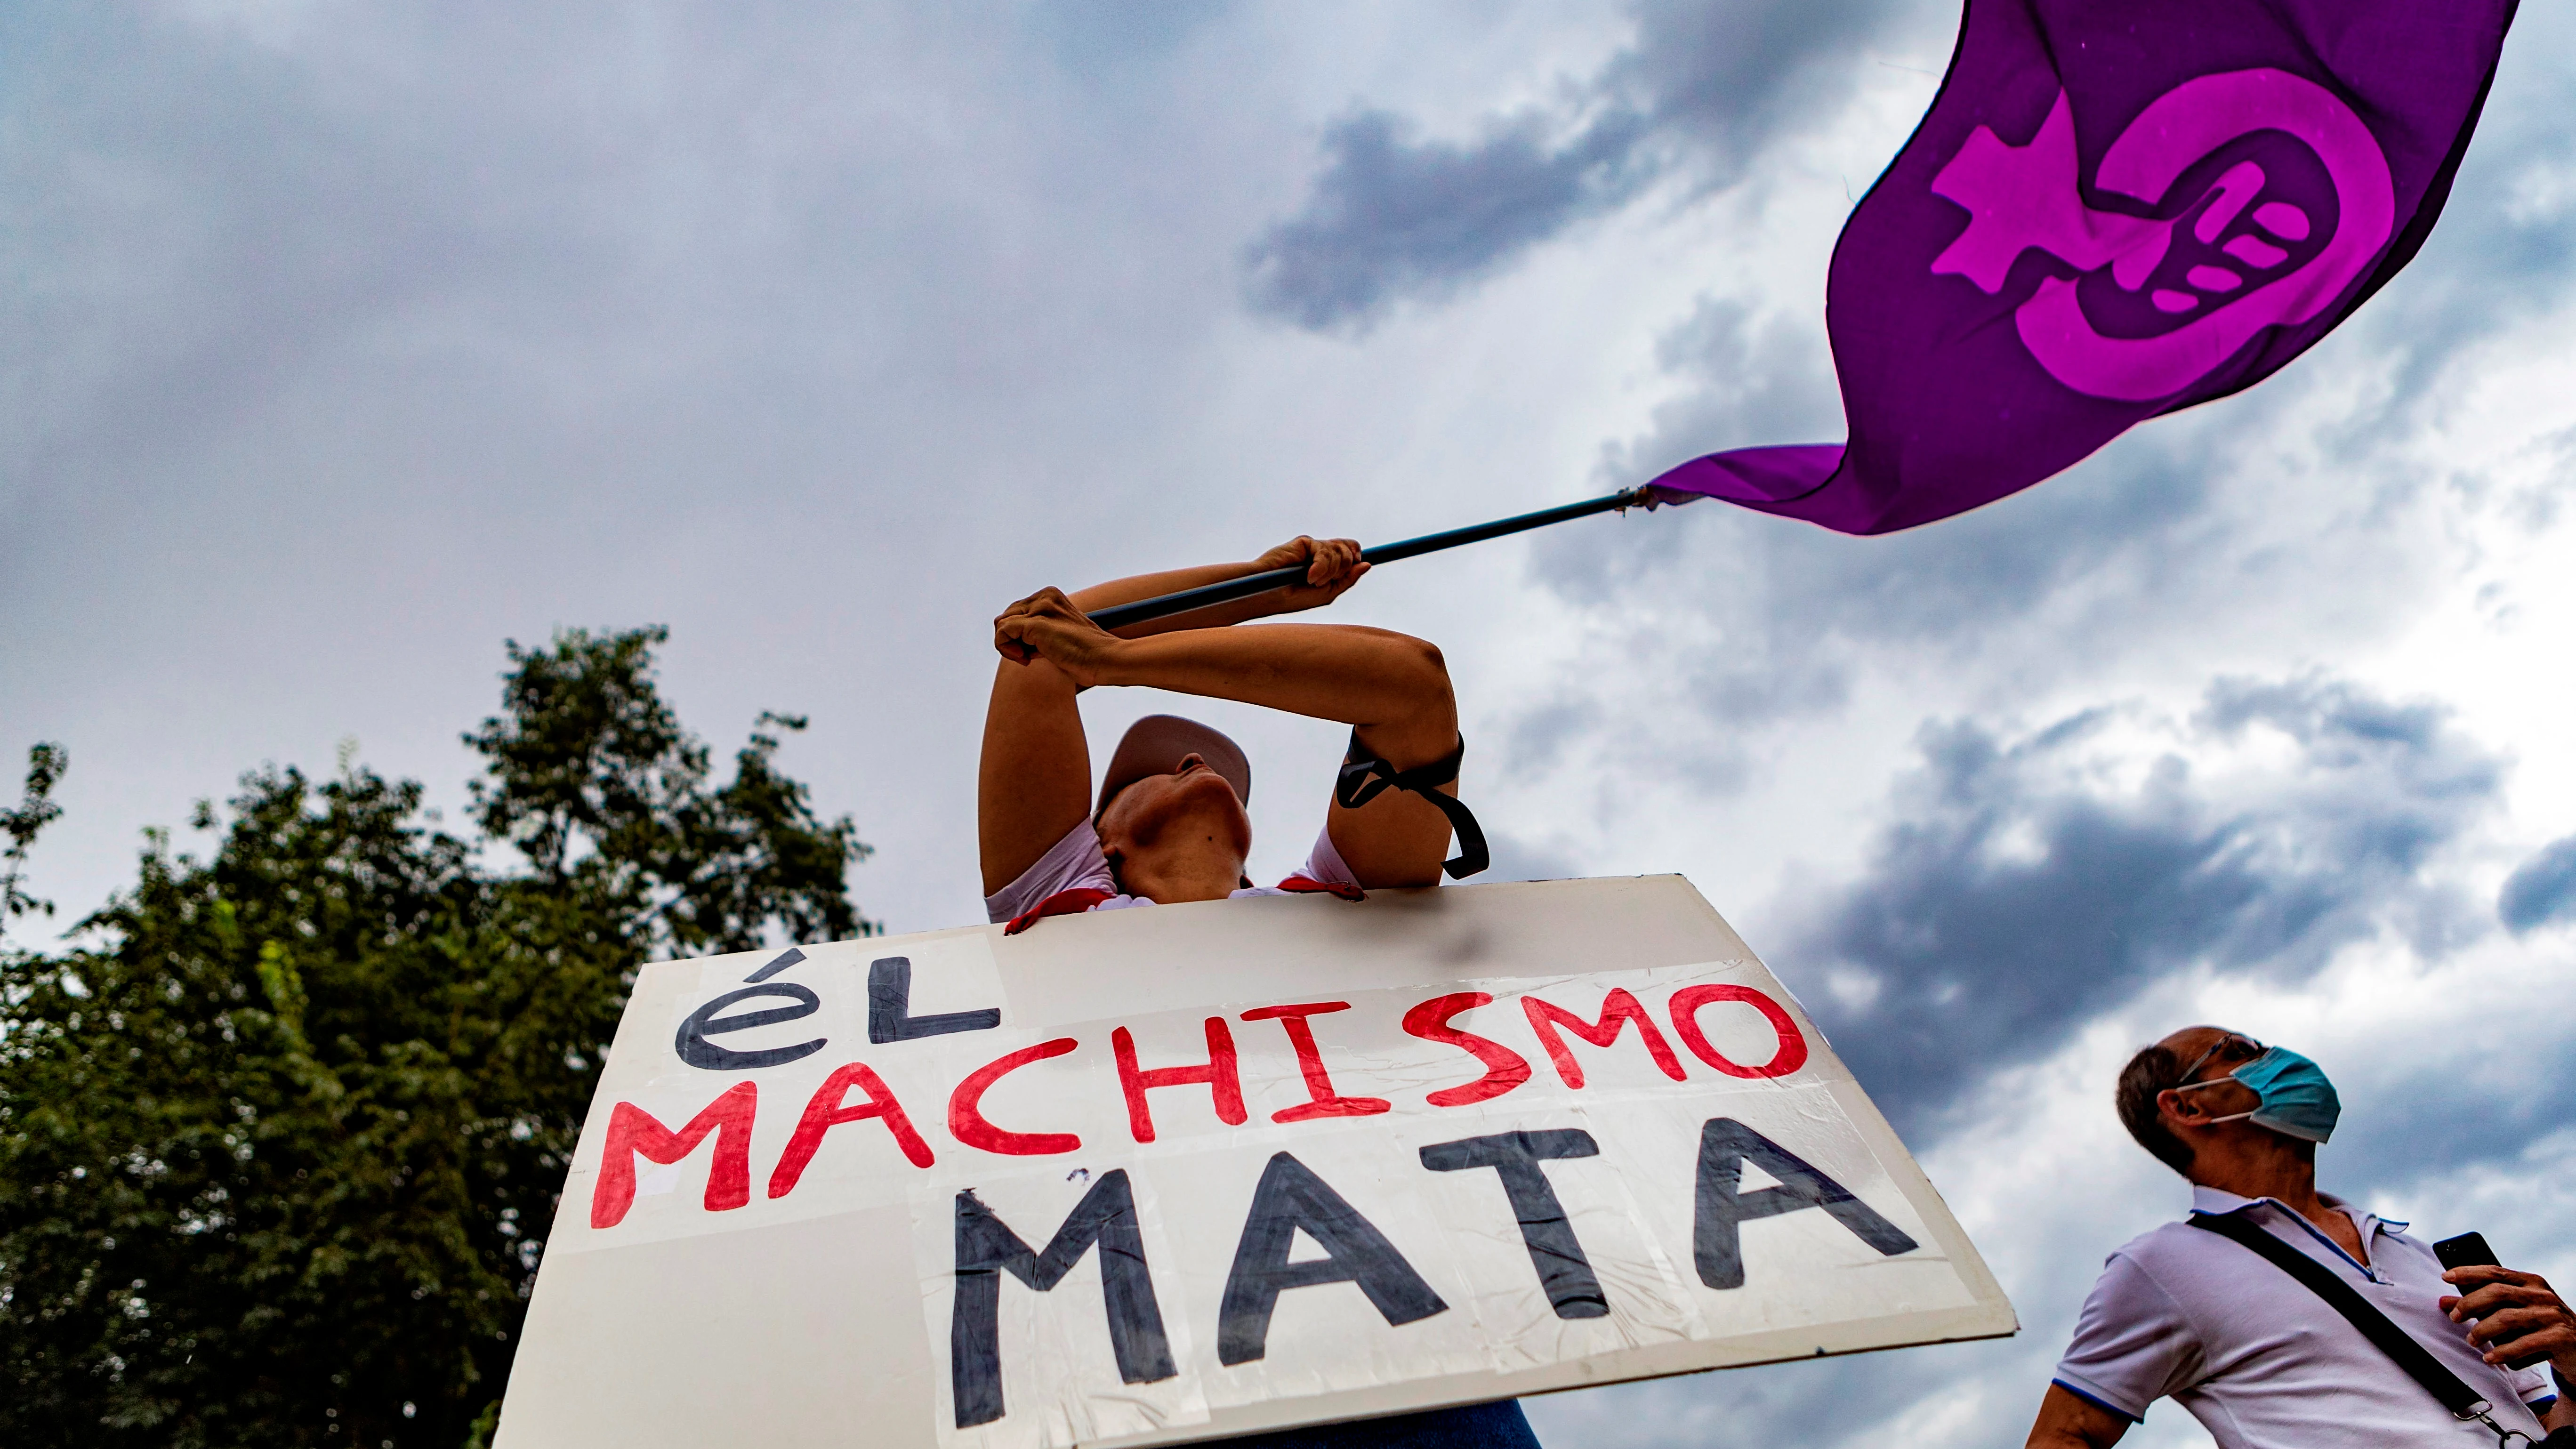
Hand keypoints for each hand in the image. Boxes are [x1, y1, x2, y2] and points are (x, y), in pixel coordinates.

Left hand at [994, 587, 1126, 683]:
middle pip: (1006, 616)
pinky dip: (1006, 649)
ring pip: (1000, 623)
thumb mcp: (1056, 636)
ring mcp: (1041, 608)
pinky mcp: (1036, 622)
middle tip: (1030, 656)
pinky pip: (1002, 631)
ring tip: (1029, 657)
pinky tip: (1026, 659)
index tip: (1036, 652)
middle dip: (1012, 639)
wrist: (1105, 660)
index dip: (1019, 635)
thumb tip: (1006, 638)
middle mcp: (1045, 596)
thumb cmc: (1084, 654)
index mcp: (1050, 596)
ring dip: (1009, 646)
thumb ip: (1035, 631)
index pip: (1016, 612)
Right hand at [1250, 535, 1369, 614]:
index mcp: (1328, 564)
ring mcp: (1313, 547)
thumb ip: (1347, 579)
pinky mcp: (1304, 543)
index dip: (1356, 555)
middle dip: (1343, 568)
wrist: (1269, 595)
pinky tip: (1309, 577)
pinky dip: (1321, 566)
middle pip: (1348, 549)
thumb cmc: (1295, 598)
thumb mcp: (1327, 592)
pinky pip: (1324, 549)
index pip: (1351, 551)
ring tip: (1313, 581)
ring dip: (1330, 571)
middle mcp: (1322, 553)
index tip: (1358, 561)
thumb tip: (1367, 564)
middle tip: (1324, 581)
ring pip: (1338, 550)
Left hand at [2444, 1265, 2575, 1372]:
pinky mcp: (2560, 1337)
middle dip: (2470, 1304)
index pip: (2495, 1271)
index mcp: (2531, 1282)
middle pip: (2497, 1292)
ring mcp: (2552, 1315)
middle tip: (2455, 1317)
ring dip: (2483, 1330)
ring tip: (2472, 1341)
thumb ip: (2483, 1305)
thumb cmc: (2541, 1327)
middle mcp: (2542, 1295)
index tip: (2445, 1277)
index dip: (2469, 1273)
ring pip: (2507, 1318)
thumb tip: (2445, 1302)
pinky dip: (2503, 1351)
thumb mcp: (2514, 1311)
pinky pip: (2524, 1344)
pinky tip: (2490, 1357)